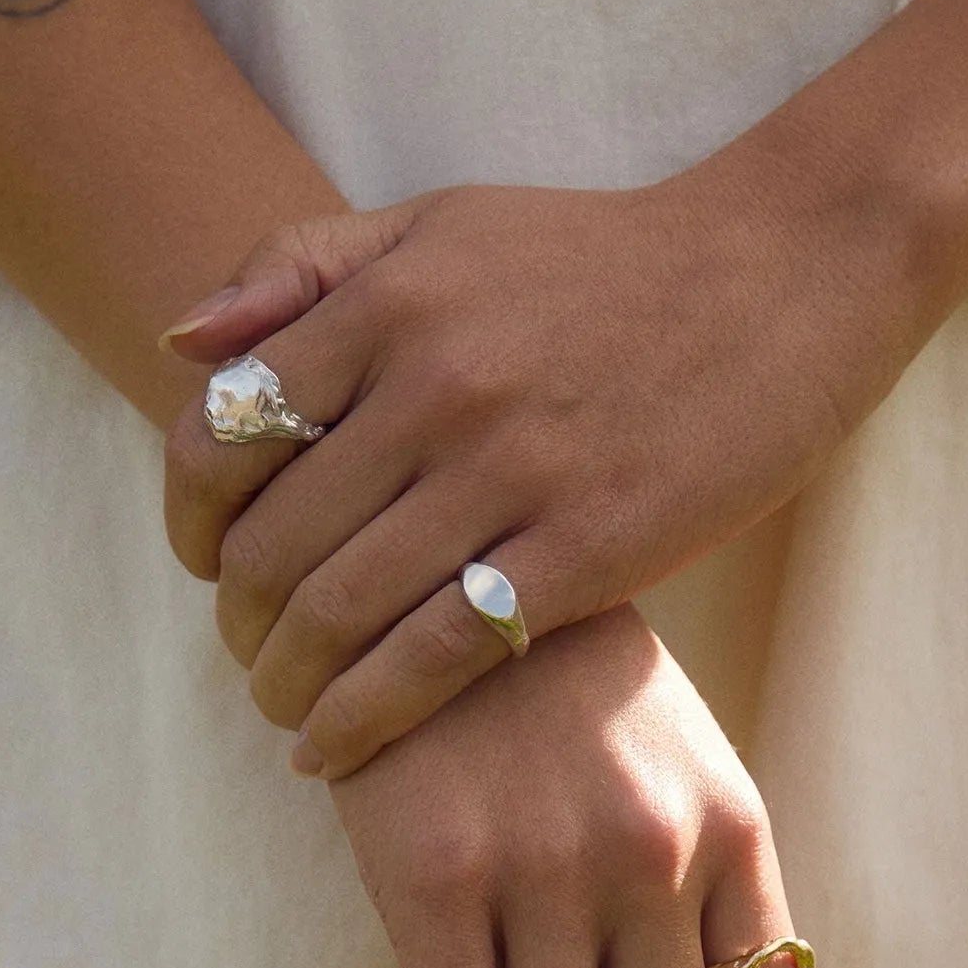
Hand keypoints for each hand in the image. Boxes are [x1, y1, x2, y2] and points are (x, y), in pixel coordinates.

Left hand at [159, 144, 924, 777]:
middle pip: (273, 544)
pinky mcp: (591, 546)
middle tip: (250, 663)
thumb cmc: (608, 256)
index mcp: (388, 303)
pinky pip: (441, 653)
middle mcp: (434, 384)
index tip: (205, 570)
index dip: (188, 525)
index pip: (221, 438)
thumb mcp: (446, 220)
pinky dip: (367, 715)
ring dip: (288, 685)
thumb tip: (180, 344)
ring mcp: (514, 469)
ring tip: (287, 716)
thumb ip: (305, 264)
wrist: (788, 271)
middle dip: (239, 627)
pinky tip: (339, 747)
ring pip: (344, 610)